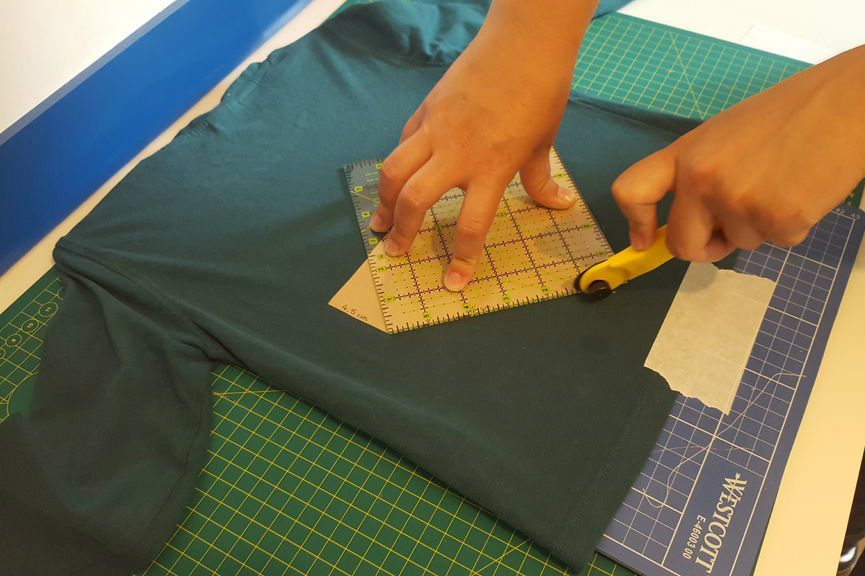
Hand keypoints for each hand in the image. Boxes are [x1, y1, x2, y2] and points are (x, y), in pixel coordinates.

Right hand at [370, 1, 595, 290]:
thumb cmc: (542, 94)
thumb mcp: (543, 144)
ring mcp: (435, 128)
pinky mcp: (426, 109)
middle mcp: (457, 152)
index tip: (452, 282)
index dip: (461, 258)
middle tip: (395, 252)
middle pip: (414, 200)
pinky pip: (403, 143)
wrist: (524, 43)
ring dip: (384, 201)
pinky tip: (397, 179)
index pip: (471, 225)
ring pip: (393, 170)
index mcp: (492, 167)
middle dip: (401, 231)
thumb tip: (559, 205)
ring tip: (380, 223)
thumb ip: (541, 181)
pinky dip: (397, 166)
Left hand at [612, 45, 864, 260]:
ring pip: (738, 244)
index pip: (631, 192)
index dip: (635, 223)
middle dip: (704, 247)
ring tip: (781, 184)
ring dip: (757, 226)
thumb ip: (699, 172)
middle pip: (683, 244)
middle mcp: (702, 180)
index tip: (645, 240)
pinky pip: (776, 242)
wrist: (846, 105)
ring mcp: (739, 202)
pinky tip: (802, 190)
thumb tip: (687, 218)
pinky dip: (790, 226)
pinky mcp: (779, 221)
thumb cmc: (787, 115)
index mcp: (685, 155)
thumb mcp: (725, 135)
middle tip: (727, 231)